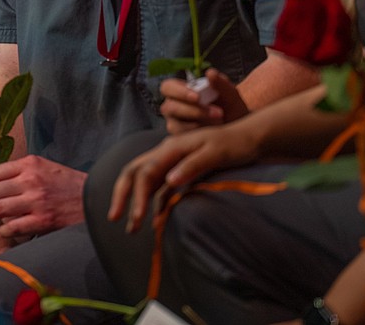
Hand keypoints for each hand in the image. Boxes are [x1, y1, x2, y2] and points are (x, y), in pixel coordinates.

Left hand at [0, 156, 86, 242]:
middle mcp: (30, 180)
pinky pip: (12, 226)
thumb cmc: (69, 185)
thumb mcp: (45, 167)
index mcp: (29, 164)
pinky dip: (3, 231)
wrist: (95, 199)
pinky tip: (4, 232)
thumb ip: (22, 171)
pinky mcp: (43, 220)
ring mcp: (36, 200)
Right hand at [107, 122, 257, 232]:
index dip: (136, 196)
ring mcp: (172, 163)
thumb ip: (192, 166)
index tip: (136, 219)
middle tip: (114, 219)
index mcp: (171, 148)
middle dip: (122, 196)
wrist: (250, 139)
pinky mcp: (181, 172)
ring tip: (131, 226)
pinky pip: (160, 188)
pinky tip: (154, 219)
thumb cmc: (234, 144)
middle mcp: (166, 154)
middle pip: (134, 173)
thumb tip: (169, 181)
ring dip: (134, 201)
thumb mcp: (215, 152)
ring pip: (144, 181)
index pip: (145, 172)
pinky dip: (152, 203)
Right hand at [159, 69, 246, 133]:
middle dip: (193, 110)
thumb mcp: (230, 95)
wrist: (238, 127)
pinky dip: (198, 135)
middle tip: (218, 113)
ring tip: (219, 122)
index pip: (167, 87)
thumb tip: (210, 73)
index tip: (197, 96)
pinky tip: (213, 132)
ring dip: (198, 124)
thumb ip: (221, 83)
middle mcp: (173, 107)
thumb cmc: (230, 107)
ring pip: (174, 125)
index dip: (178, 91)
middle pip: (169, 107)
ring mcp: (175, 124)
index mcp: (179, 91)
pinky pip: (182, 138)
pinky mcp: (180, 139)